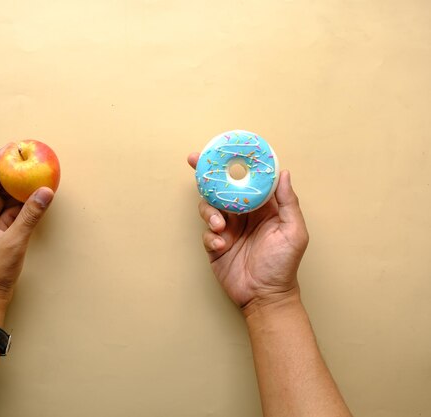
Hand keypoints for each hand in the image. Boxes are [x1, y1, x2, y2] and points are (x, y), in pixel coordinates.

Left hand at [0, 145, 53, 320]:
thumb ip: (30, 214)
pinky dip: (18, 205)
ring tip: (31, 174)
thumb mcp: (14, 241)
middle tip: (24, 158)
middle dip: (6, 172)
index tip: (10, 149)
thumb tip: (46, 192)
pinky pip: (6, 213)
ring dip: (14, 189)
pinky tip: (32, 197)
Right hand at [187, 153, 308, 315]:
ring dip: (210, 213)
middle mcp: (242, 214)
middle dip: (207, 174)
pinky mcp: (215, 245)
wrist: (265, 297)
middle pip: (221, 188)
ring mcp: (228, 229)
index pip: (246, 179)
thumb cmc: (284, 265)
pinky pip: (207, 233)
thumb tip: (284, 174)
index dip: (234, 164)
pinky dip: (212, 237)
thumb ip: (288, 203)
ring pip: (209, 208)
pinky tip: (222, 246)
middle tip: (195, 161)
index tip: (222, 149)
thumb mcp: (294, 232)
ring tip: (220, 227)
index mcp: (262, 207)